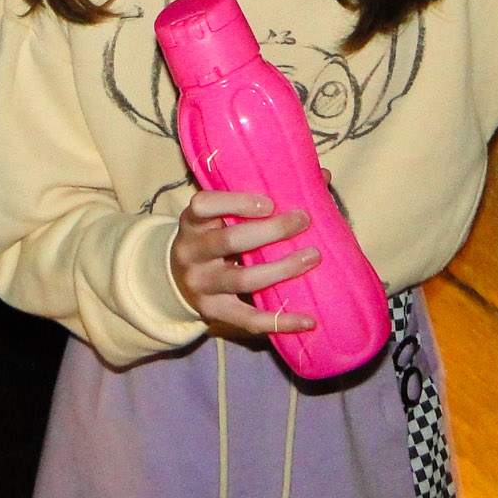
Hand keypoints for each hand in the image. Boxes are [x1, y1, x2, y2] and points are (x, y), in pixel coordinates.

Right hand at [171, 190, 319, 335]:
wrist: (175, 278)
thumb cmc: (212, 234)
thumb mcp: (220, 213)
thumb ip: (262, 196)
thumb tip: (322, 176)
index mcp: (193, 221)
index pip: (204, 205)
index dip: (235, 202)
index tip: (270, 202)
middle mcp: (191, 252)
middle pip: (229, 241)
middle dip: (270, 231)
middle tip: (304, 220)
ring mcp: (201, 284)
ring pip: (242, 279)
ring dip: (281, 269)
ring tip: (312, 256)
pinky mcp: (213, 311)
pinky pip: (248, 319)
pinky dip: (280, 320)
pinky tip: (308, 320)